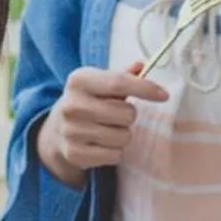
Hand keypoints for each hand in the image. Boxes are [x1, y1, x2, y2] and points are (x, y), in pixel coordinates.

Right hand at [35, 63, 168, 184]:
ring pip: (123, 137)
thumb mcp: (99, 84)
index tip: (164, 95)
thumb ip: (122, 76)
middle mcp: (72, 105)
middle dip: (129, 116)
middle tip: (116, 116)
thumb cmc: (88, 103)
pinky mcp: (74, 153)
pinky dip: (114, 152)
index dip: (145, 89)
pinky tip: (101, 145)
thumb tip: (141, 66)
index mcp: (79, 81)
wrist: (56, 131)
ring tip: (107, 130)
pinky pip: (114, 155)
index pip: (119, 83)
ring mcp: (71, 131)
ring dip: (122, 135)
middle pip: (126, 113)